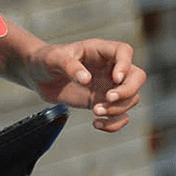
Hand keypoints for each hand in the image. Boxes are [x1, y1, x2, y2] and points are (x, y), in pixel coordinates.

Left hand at [17, 38, 142, 131]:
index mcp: (100, 50)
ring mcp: (108, 86)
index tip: (115, 78)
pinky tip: (97, 124)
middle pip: (137, 76)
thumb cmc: (47, 60)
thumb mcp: (54, 58)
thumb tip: (86, 79)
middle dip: (128, 90)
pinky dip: (114, 124)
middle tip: (108, 98)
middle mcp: (109, 68)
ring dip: (117, 109)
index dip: (125, 64)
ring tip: (95, 111)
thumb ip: (69, 66)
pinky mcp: (102, 102)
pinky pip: (119, 115)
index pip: (124, 51)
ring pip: (132, 98)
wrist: (38, 76)